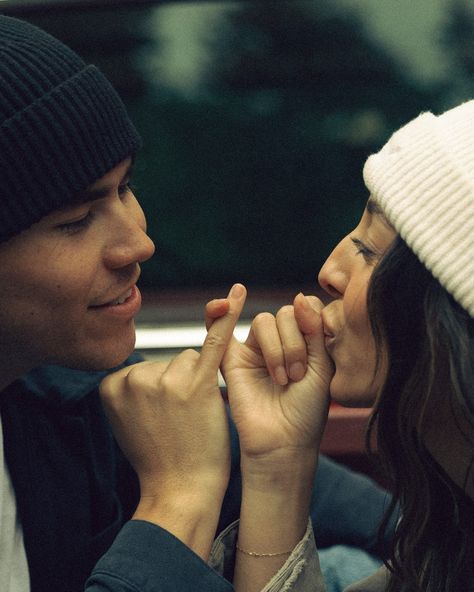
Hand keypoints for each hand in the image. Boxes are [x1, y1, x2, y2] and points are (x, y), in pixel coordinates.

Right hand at [100, 283, 245, 557]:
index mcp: (112, 384)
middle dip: (183, 386)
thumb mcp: (130, 421)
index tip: (160, 421)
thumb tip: (151, 370)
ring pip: (192, 361)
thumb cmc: (160, 459)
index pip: (151, 368)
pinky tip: (237, 294)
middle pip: (173, 361)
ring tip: (192, 422)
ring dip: (198, 385)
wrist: (180, 491)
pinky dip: (227, 316)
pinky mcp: (198, 383)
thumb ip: (134, 390)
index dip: (163, 394)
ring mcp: (166, 378)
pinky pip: (214, 341)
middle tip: (180, 424)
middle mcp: (136, 377)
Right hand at [208, 293, 333, 463]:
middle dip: (295, 343)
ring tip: (282, 378)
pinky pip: (222, 327)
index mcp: (305, 342)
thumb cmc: (307, 410)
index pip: (307, 310)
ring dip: (277, 348)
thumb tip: (299, 296)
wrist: (284, 442)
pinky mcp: (232, 358)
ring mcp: (256, 349)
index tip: (317, 356)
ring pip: (265, 321)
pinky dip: (221, 311)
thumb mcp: (323, 366)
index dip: (312, 325)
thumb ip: (314, 330)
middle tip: (298, 375)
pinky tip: (226, 304)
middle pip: (286, 314)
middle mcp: (280, 341)